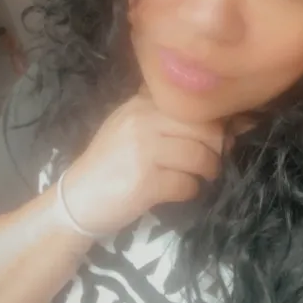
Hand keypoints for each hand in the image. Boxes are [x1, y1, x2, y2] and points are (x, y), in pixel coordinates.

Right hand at [59, 91, 223, 236]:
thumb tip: (225, 119)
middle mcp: (142, 121)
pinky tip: (179, 191)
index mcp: (141, 104)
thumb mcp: (132, 127)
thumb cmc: (110, 164)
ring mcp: (143, 151)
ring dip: (207, 171)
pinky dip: (190, 191)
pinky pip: (187, 184)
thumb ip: (168, 119)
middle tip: (212, 161)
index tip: (224, 134)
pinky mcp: (145, 183)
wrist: (77, 199)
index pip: (193, 104)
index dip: (215, 121)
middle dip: (217, 148)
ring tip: (198, 177)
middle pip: (204, 128)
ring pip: (200, 156)